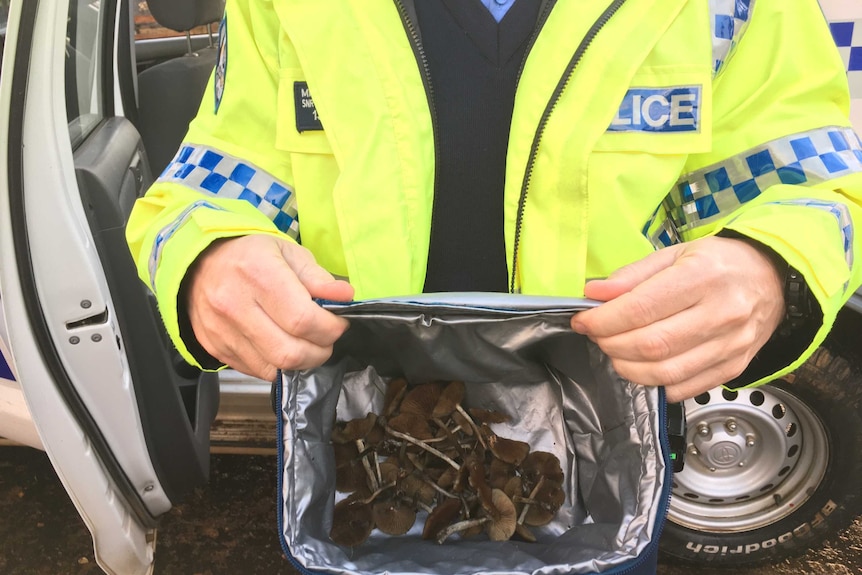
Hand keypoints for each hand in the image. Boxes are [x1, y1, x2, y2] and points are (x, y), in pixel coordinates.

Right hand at [186, 235, 353, 379]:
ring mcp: (222, 331)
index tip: (338, 323)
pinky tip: (284, 346)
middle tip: (326, 338)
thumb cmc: (250, 255)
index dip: (330, 328)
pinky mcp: (216, 348)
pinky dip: (279, 366)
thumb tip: (345, 297)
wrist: (199, 264)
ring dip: (302, 362)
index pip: (303, 319)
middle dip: (320, 351)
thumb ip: (318, 277)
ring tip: (308, 344)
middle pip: (290, 352)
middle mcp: (235, 304)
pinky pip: (257, 371)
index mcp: (258, 273)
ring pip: (275, 368)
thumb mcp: (288, 252)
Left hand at [571, 236, 784, 402]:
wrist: (775, 279)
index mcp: (703, 276)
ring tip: (616, 352)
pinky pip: (685, 388)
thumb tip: (593, 294)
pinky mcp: (734, 368)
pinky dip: (656, 383)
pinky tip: (644, 366)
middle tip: (598, 336)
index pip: (641, 308)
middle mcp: (721, 313)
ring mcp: (731, 345)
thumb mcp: (676, 254)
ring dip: (628, 368)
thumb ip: (633, 275)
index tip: (583, 321)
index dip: (603, 320)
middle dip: (611, 344)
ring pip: (665, 372)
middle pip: (651, 344)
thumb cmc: (720, 263)